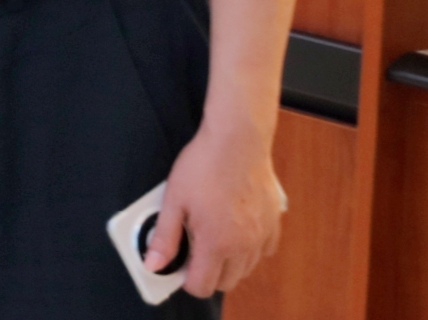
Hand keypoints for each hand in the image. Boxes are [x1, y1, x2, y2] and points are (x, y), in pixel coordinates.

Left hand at [147, 123, 280, 297]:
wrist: (238, 141)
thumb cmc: (203, 166)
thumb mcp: (173, 200)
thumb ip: (164, 237)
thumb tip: (153, 265)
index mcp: (216, 244)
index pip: (202, 286)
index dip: (186, 280)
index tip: (179, 264)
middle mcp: (243, 246)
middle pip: (226, 283)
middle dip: (208, 274)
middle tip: (193, 251)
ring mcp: (262, 236)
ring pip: (246, 269)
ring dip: (229, 263)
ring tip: (213, 237)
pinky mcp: (274, 223)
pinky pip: (264, 251)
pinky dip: (250, 249)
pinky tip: (236, 229)